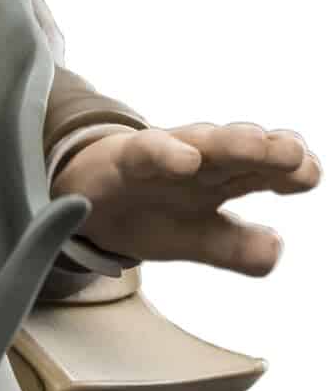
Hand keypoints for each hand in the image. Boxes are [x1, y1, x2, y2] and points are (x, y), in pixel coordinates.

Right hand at [52, 123, 320, 274]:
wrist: (86, 200)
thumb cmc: (149, 213)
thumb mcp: (196, 239)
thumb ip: (236, 247)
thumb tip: (276, 248)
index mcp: (226, 178)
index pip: (269, 170)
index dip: (292, 172)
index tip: (307, 177)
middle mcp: (203, 159)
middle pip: (244, 151)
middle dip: (273, 151)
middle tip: (296, 157)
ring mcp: (167, 154)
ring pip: (204, 142)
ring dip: (232, 142)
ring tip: (258, 145)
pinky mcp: (126, 158)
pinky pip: (149, 151)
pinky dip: (168, 154)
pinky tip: (186, 161)